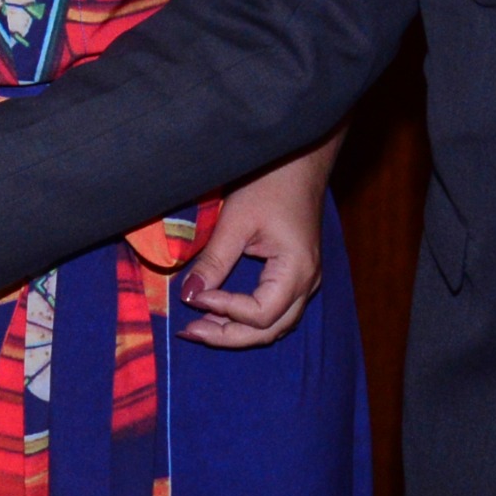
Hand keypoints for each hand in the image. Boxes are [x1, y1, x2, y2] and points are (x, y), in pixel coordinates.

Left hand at [176, 138, 336, 347]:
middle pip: (268, 330)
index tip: (193, 297)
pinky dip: (246, 318)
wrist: (298, 160)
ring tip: (199, 326)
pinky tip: (219, 312)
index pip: (259, 314)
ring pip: (273, 325)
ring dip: (236, 330)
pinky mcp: (296, 275)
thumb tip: (187, 295)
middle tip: (189, 331)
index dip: (224, 311)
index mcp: (297, 271)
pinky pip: (275, 310)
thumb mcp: (236, 221)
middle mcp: (307, 283)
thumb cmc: (270, 183)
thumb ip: (214, 261)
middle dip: (227, 335)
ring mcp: (305, 281)